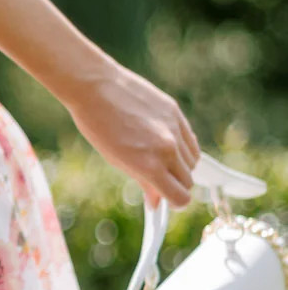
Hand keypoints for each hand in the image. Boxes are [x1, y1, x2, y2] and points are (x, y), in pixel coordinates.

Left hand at [64, 58, 199, 209]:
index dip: (174, 202)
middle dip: (176, 185)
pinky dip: (183, 148)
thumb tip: (157, 201)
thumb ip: (143, 181)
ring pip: (192, 161)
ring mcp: (175, 129)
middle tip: (159, 181)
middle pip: (188, 181)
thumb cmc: (99, 126)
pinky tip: (166, 144)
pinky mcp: (176, 112)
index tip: (166, 200)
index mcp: (150, 165)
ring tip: (159, 160)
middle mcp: (168, 148)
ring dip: (180, 166)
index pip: (180, 197)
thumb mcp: (118, 161)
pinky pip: (190, 140)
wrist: (96, 87)